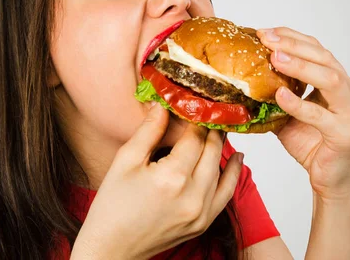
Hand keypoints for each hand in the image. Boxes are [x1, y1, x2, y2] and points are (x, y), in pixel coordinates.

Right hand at [71, 104, 243, 259]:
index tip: (196, 103)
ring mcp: (200, 213)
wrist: (111, 247)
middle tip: (211, 111)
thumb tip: (163, 105)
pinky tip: (238, 158)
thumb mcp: (125, 161)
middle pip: (211, 151)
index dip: (196, 118)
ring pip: (221, 170)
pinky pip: (226, 194)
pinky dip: (234, 175)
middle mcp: (192, 196)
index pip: (194, 138)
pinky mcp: (203, 223)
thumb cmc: (112, 205)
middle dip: (211, 129)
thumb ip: (148, 131)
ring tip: (221, 128)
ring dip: (222, 147)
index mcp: (171, 177)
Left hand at [256, 27, 349, 200]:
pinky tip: (279, 95)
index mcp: (341, 82)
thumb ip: (275, 91)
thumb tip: (242, 72)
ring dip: (300, 66)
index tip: (266, 32)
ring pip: (330, 79)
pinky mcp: (346, 134)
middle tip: (266, 39)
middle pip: (325, 58)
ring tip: (275, 58)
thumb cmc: (309, 142)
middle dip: (294, 46)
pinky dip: (299, 104)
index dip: (292, 38)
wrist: (327, 178)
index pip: (317, 49)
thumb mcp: (287, 112)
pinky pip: (321, 115)